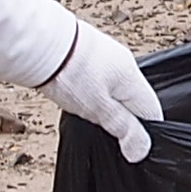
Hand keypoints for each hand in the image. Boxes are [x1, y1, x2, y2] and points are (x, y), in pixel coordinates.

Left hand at [43, 21, 163, 160]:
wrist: (37, 41)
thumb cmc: (68, 72)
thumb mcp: (100, 109)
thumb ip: (123, 128)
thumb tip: (141, 150)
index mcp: (133, 77)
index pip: (152, 111)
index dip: (144, 134)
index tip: (130, 148)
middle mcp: (123, 62)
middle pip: (133, 99)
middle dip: (123, 119)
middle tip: (104, 134)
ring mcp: (104, 55)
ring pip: (114, 89)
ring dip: (105, 105)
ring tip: (86, 116)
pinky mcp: (85, 52)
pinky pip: (97, 78)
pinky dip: (91, 91)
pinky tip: (76, 97)